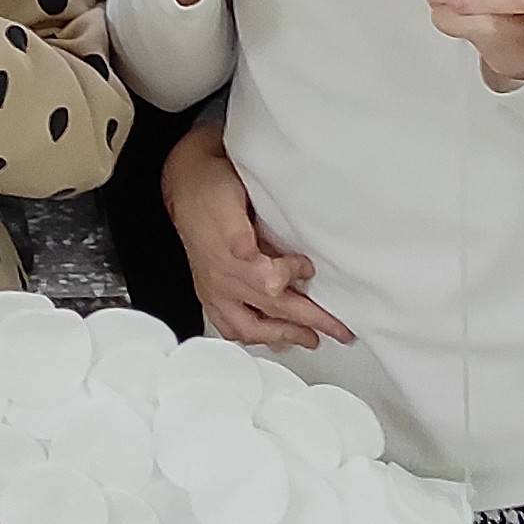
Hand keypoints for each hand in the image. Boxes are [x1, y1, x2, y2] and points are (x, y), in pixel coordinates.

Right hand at [160, 118, 350, 349]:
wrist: (187, 184)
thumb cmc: (211, 189)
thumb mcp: (227, 200)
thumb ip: (238, 232)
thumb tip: (247, 252)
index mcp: (229, 259)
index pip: (269, 283)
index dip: (293, 276)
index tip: (308, 266)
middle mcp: (221, 280)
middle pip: (268, 310)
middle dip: (306, 324)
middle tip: (337, 330)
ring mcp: (214, 290)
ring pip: (248, 328)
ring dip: (281, 336)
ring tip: (307, 339)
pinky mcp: (210, 292)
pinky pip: (230, 327)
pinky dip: (252, 336)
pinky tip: (266, 338)